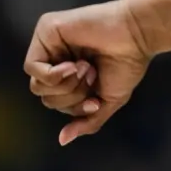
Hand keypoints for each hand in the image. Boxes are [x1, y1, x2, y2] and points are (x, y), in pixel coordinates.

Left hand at [25, 0, 153, 144]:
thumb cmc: (128, 63)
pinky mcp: (46, 29)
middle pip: (43, 95)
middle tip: (92, 76)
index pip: (55, 101)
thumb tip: (62, 140)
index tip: (96, 100)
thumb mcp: (109, 100)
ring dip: (66, 85)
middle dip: (71, 95)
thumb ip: (87, 121)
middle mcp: (57, 56)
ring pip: (36, 85)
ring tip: (86, 67)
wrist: (138, 34)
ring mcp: (49, 43)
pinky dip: (53, 75)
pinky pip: (32, 67)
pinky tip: (74, 65)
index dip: (75, 106)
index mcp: (70, 72)